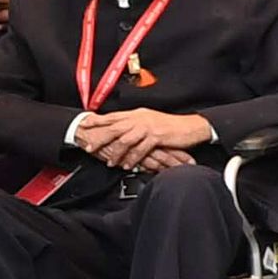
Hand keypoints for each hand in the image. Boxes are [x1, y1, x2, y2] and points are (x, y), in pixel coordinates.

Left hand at [80, 108, 213, 169]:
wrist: (192, 126)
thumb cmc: (171, 126)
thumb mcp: (150, 120)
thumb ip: (135, 123)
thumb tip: (121, 128)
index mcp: (137, 114)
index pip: (114, 116)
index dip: (98, 121)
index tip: (85, 125)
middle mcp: (140, 118)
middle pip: (115, 127)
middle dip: (101, 137)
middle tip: (90, 146)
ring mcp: (148, 127)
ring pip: (126, 139)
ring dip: (116, 152)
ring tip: (109, 162)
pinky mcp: (157, 136)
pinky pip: (140, 149)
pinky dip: (132, 158)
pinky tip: (128, 165)